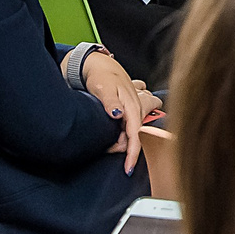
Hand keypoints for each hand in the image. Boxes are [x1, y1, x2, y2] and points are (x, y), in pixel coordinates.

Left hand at [81, 53, 152, 170]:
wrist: (98, 64)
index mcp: (133, 106)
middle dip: (121, 148)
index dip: (133, 153)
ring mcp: (133, 109)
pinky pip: (129, 126)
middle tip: (103, 148)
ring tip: (104, 140)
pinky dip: (121, 132)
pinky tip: (111, 131)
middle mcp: (136, 108)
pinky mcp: (128, 108)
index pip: (135, 135)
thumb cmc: (101, 75)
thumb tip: (118, 115)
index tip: (128, 169)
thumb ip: (111, 103)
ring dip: (120, 140)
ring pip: (132, 132)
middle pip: (134, 137)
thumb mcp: (103, 88)